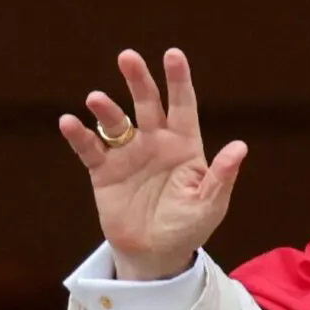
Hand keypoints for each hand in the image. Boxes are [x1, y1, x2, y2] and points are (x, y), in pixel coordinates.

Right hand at [58, 48, 246, 280]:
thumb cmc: (188, 227)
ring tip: (95, 99)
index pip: (183, 105)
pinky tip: (68, 123)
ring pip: (115, 123)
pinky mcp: (104, 171)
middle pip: (146, 103)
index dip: (178, 80)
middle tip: (127, 57)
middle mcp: (155, 142)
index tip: (173, 54)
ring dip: (105, 109)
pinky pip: (90, 149)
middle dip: (138, 79)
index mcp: (184, 145)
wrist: (155, 254)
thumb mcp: (210, 204)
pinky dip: (79, 135)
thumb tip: (240, 147)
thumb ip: (221, 176)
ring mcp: (128, 154)